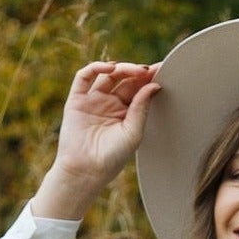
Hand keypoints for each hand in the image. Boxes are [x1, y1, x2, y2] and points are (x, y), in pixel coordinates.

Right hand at [34, 61, 160, 217]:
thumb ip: (141, 108)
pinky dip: (96, 67)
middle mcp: (110, 104)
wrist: (85, 171)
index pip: (138, 89)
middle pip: (125, 79)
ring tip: (133, 70)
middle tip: (148, 70)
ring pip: (108, 75)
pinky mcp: (77, 99)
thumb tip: (154, 85)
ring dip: (121, 68)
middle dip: (137, 72)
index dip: (148, 79)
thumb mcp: (133, 133)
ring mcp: (93, 100)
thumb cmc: (111, 158)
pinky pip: (84, 77)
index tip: (161, 70)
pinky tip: (110, 68)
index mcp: (126, 113)